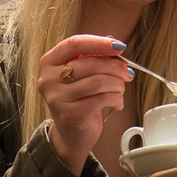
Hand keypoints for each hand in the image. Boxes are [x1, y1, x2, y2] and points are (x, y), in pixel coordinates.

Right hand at [37, 34, 131, 174]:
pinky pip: (102, 98)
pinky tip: (117, 102)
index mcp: (50, 62)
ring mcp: (57, 97)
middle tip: (127, 72)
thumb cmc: (79, 98)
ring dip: (118, 83)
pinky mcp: (70, 113)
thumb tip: (116, 46)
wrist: (71, 133)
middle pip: (90, 63)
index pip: (75, 43)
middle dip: (116, 66)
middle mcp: (49, 78)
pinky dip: (116, 98)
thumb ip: (94, 57)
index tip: (119, 46)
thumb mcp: (82, 74)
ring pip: (99, 81)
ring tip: (121, 88)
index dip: (99, 42)